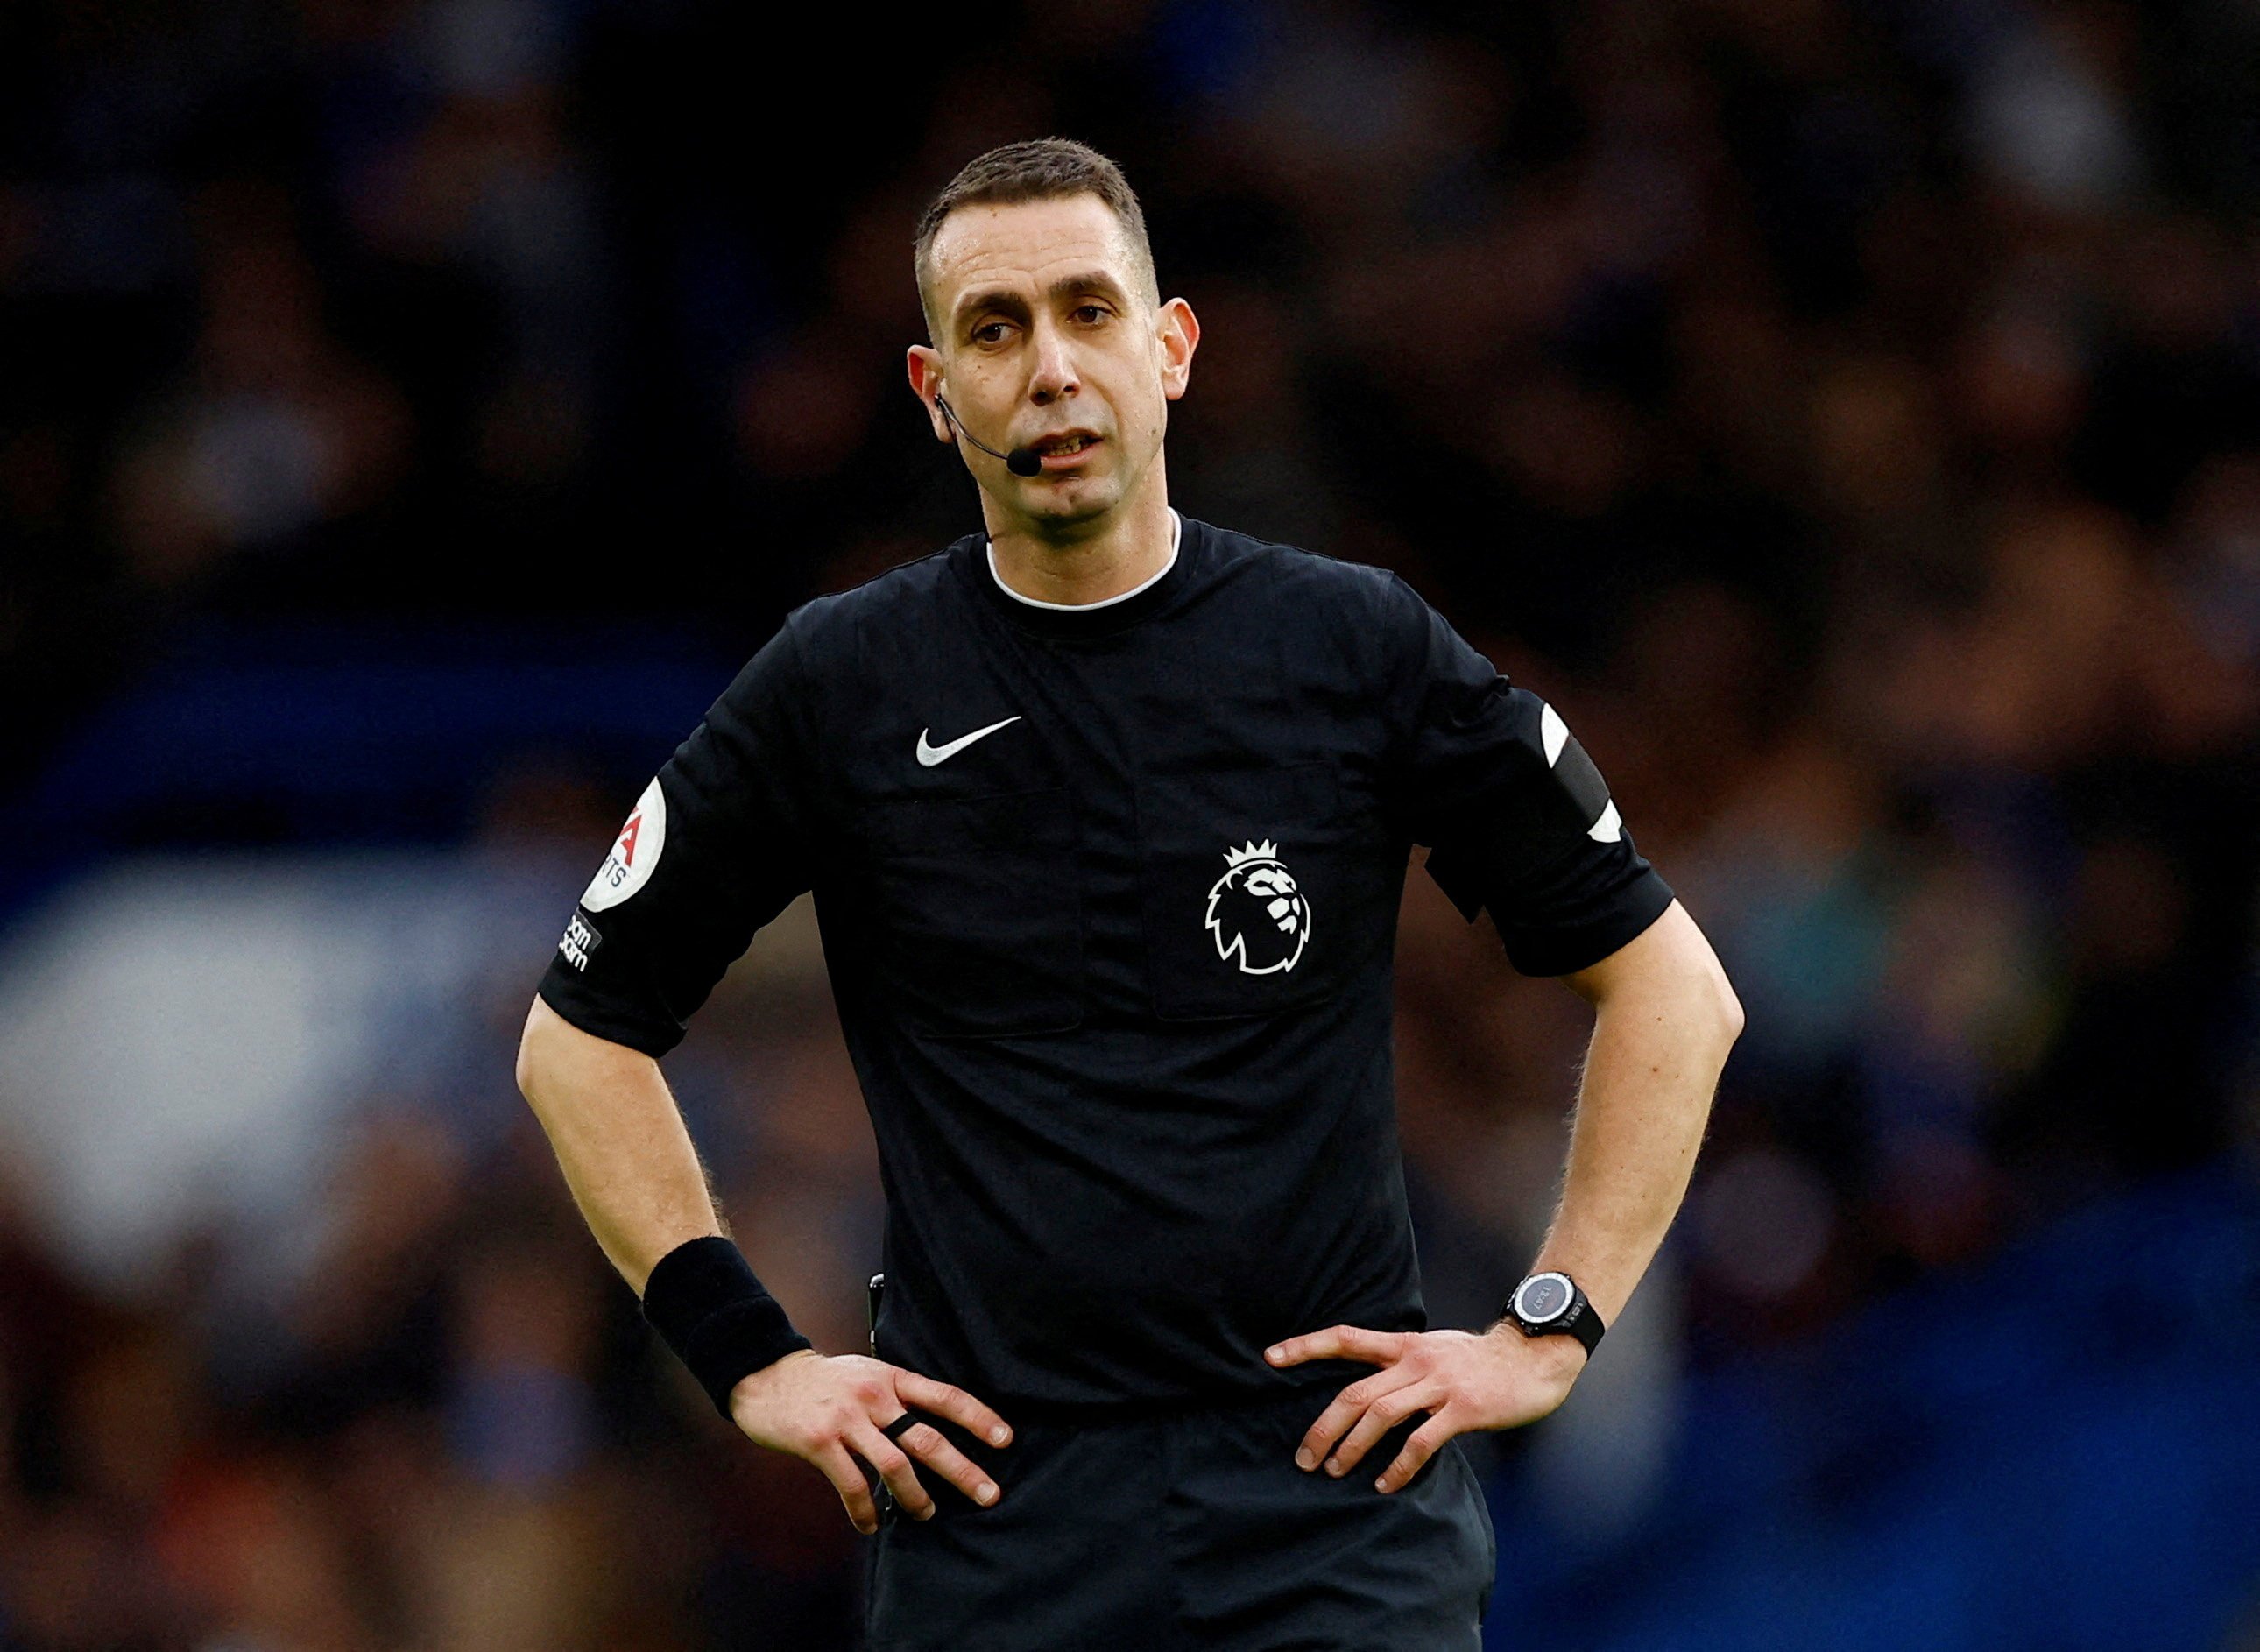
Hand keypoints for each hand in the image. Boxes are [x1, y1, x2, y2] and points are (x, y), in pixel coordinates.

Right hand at [726, 1349, 1013, 1533]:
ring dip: (915, 1496)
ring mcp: (847, 1420)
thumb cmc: (824, 1380)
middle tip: (988, 1494)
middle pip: (928, 1438)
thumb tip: (933, 1426)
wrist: (767, 1376)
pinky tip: (871, 1524)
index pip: (945, 1397)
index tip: (1005, 1439)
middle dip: (962, 1470)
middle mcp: (875, 1397)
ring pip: (894, 1465)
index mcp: (891, 1378)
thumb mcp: (867, 1372)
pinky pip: (851, 1484)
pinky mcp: (820, 1442)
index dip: (978, 1417)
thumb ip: (897, 1394)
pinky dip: (864, 1510)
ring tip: (926, 1514)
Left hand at [1265, 1323, 1586, 1492]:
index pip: (1345, 1338)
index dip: (1306, 1347)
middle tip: (1305, 1458)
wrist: (1533, 1357)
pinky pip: (1421, 1441)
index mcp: (1404, 1344)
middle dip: (1323, 1427)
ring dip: (1353, 1447)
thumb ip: (1402, 1362)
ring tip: (1336, 1471)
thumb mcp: (1434, 1347)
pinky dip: (1399, 1466)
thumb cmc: (1480, 1359)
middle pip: (1355, 1392)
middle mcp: (1415, 1361)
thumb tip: (1368, 1384)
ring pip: (1381, 1416)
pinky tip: (1386, 1484)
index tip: (1270, 1358)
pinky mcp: (1462, 1409)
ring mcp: (1439, 1385)